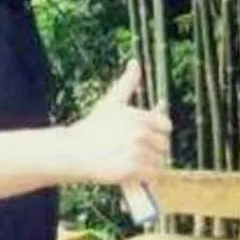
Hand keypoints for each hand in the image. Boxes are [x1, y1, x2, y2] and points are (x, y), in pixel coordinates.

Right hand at [69, 61, 170, 186]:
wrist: (73, 151)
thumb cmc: (93, 128)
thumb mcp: (111, 102)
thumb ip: (128, 83)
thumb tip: (136, 62)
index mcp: (140, 116)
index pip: (166, 126)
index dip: (156, 133)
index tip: (141, 138)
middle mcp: (140, 133)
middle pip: (164, 146)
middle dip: (152, 150)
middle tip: (131, 151)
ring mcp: (137, 151)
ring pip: (159, 162)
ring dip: (148, 165)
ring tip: (128, 161)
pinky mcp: (132, 169)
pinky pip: (152, 175)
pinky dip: (145, 178)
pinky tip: (131, 173)